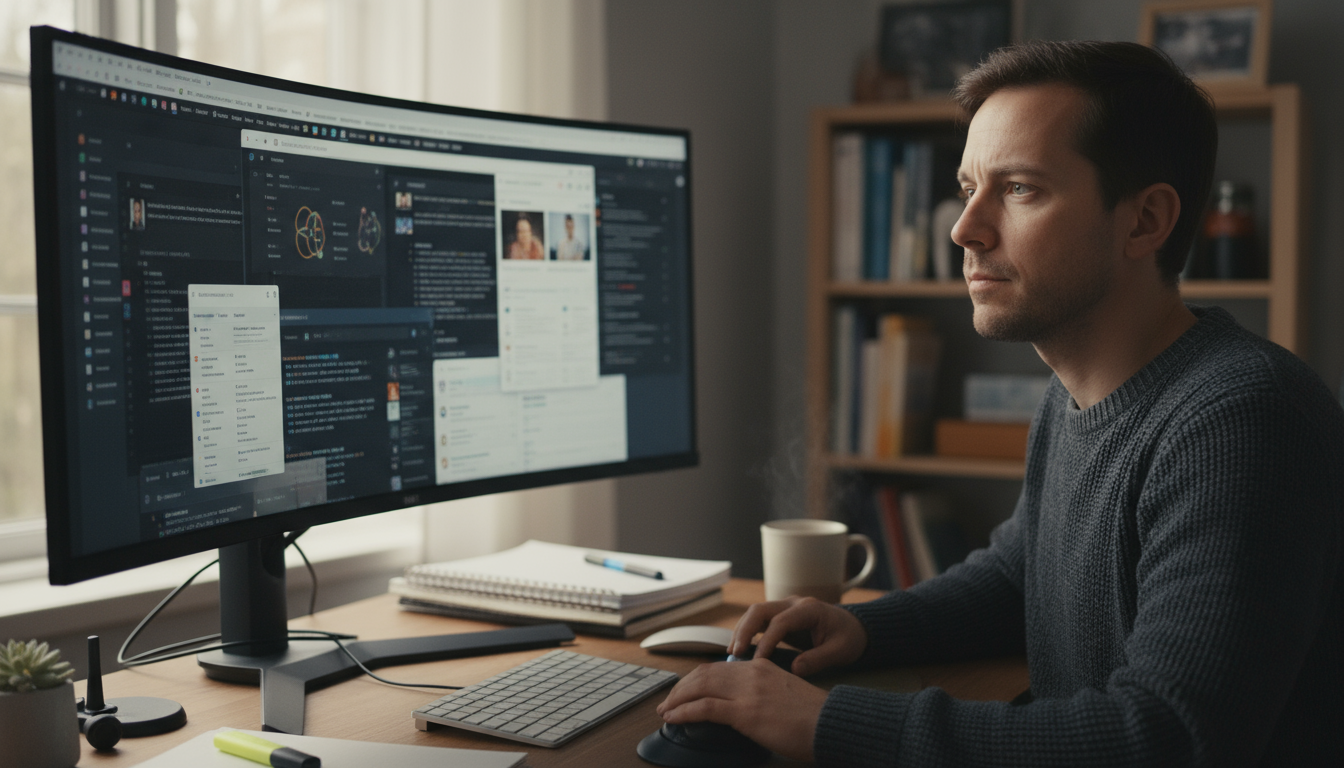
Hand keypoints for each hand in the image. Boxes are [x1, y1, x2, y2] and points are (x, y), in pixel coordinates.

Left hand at [656, 658, 828, 761]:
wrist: (832, 724)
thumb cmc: (813, 717)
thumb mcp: (784, 695)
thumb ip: (762, 693)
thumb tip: (743, 706)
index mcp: (761, 667)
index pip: (718, 667)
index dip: (696, 679)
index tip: (685, 690)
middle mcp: (752, 673)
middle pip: (704, 673)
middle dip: (681, 687)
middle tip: (669, 701)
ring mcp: (748, 692)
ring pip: (699, 686)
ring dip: (677, 699)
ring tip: (666, 710)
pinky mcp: (746, 712)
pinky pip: (704, 708)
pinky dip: (684, 711)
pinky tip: (674, 718)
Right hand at [730, 596, 867, 676]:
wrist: (854, 627)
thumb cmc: (849, 638)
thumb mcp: (840, 651)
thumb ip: (818, 659)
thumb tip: (794, 670)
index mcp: (809, 609)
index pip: (781, 621)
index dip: (767, 640)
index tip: (758, 661)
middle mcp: (794, 603)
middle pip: (760, 610)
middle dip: (745, 630)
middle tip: (735, 652)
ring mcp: (786, 607)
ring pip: (755, 613)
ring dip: (741, 630)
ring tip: (732, 652)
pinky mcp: (781, 616)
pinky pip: (759, 620)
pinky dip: (747, 632)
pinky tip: (740, 649)